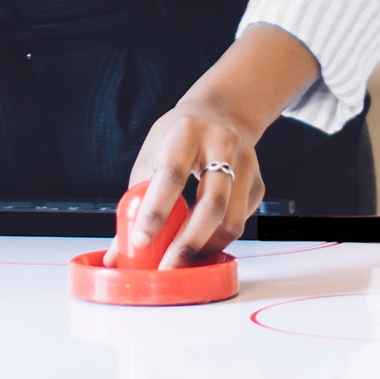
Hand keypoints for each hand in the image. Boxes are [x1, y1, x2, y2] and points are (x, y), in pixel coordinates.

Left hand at [120, 27, 317, 264]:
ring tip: (183, 261)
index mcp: (186, 132)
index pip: (171, 176)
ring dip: (206, 247)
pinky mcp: (259, 183)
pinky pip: (240, 220)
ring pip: (232, 220)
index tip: (141, 242)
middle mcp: (222, 145)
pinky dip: (218, 238)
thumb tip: (120, 247)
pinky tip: (201, 243)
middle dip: (188, 242)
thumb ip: (137, 195)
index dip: (156, 212)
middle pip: (212, 204)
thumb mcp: (152, 153)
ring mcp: (247, 165)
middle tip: (168, 266)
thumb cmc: (178, 136)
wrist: (223, 112)